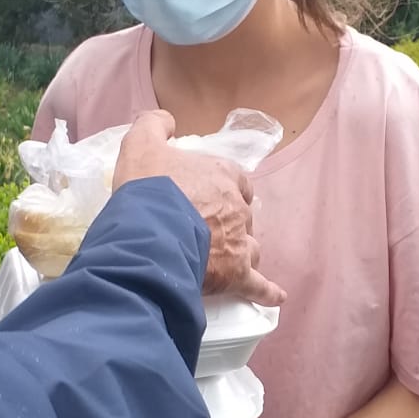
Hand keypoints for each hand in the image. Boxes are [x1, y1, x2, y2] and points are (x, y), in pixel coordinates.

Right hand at [114, 111, 284, 306]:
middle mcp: (237, 207)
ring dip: (241, 252)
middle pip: (242, 216)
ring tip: (226, 261)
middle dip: (230, 223)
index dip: (226, 188)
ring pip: (249, 248)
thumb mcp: (141, 143)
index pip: (236, 180)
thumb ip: (153, 125)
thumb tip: (167, 120)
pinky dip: (267, 291)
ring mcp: (239, 242)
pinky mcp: (235, 274)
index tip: (211, 196)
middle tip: (206, 231)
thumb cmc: (148, 188)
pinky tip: (277, 296)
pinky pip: (257, 285)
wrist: (148, 232)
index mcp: (222, 175)